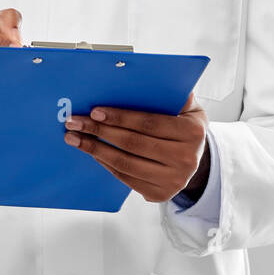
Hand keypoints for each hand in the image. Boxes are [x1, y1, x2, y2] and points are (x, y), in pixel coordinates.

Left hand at [63, 92, 209, 202]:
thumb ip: (174, 95)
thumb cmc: (186, 128)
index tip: (95, 112)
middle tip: (75, 123)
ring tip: (76, 139)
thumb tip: (152, 80)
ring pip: (125, 163)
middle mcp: (185, 159)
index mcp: (192, 133)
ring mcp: (172, 180)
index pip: (148, 123)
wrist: (198, 161)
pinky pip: (126, 178)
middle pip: (133, 144)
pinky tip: (93, 152)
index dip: (119, 117)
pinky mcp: (159, 194)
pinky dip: (106, 164)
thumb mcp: (189, 108)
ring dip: (95, 150)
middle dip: (100, 132)